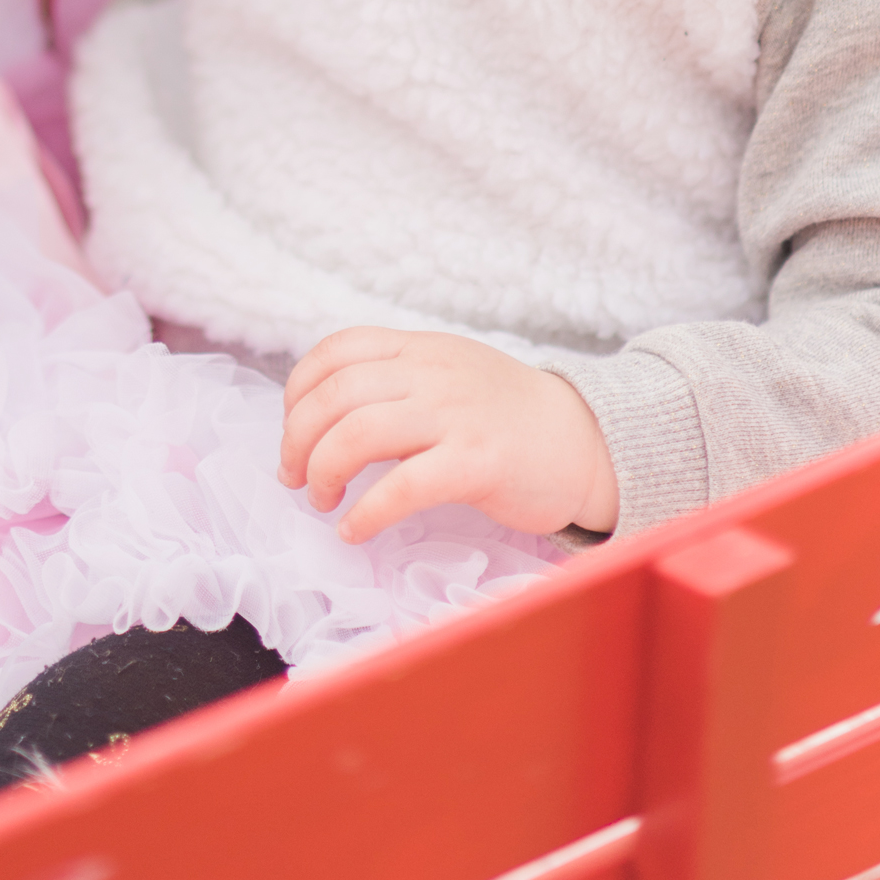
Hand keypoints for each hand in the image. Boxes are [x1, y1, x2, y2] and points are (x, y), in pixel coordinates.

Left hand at [279, 327, 619, 541]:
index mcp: (420, 349)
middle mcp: (432, 374)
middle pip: (335, 395)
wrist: (585, 439)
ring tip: (322, 500)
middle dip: (298, 440)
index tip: (293, 428)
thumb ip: (396, 381)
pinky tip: (354, 530)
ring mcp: (455, 416)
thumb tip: (327, 415)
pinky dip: (366, 513)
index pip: (338, 350)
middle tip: (294, 477)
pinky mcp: (477, 463)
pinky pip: (402, 487)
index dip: (299, 390)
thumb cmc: (508, 416)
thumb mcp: (448, 374)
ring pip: (358, 434)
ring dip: (323, 472)